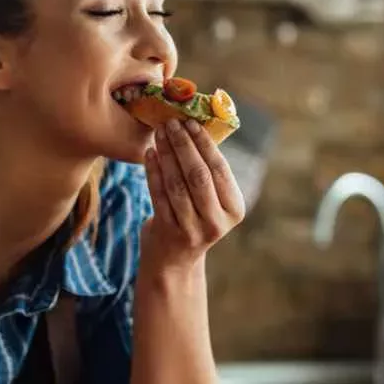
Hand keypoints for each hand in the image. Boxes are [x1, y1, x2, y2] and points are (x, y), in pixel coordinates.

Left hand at [142, 118, 244, 270]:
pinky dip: (153, 170)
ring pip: (176, 183)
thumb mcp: (211, 203)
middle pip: (198, 175)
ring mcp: (191, 229)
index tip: (191, 122)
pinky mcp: (168, 231)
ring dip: (166, 154)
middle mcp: (216, 222)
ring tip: (159, 133)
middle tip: (171, 123)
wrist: (173, 260)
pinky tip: (149, 153)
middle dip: (183, 145)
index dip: (205, 144)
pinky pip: (158, 194)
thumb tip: (196, 127)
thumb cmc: (193, 219)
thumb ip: (209, 174)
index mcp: (234, 210)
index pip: (220, 170)